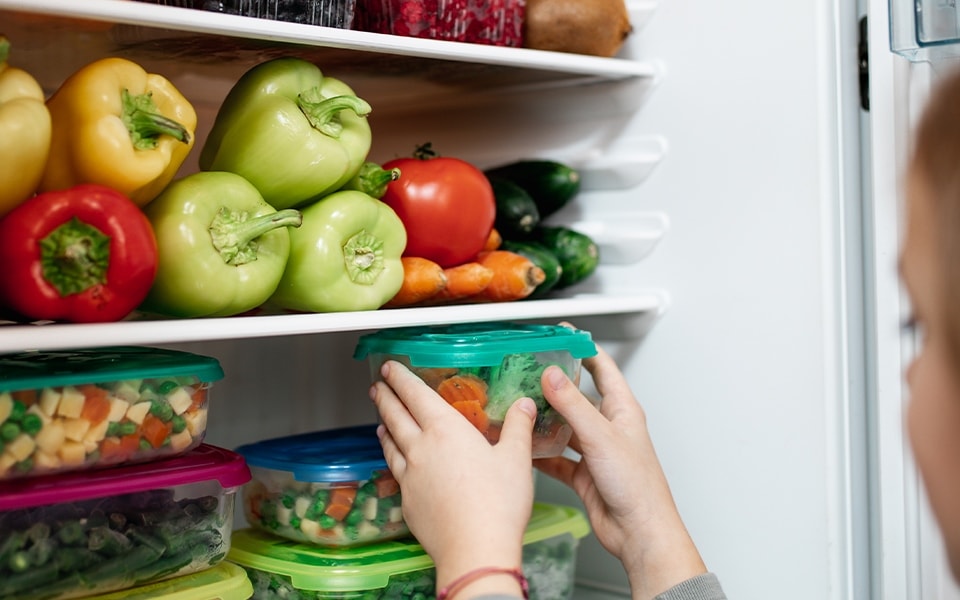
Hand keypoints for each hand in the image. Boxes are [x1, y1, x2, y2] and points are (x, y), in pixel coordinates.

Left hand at [370, 360, 537, 596]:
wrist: (475, 549)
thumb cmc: (497, 505)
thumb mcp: (516, 459)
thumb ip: (517, 428)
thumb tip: (525, 405)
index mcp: (446, 431)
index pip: (416, 395)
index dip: (401, 378)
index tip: (391, 367)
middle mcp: (422, 449)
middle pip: (395, 416)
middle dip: (385, 397)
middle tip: (379, 386)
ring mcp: (411, 476)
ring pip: (390, 443)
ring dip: (384, 426)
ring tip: (381, 419)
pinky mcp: (408, 501)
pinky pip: (395, 470)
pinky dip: (391, 457)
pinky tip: (395, 460)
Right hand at [534, 342, 706, 599]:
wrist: (639, 532)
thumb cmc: (638, 486)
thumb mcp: (601, 437)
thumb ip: (573, 405)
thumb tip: (552, 375)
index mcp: (622, 410)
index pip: (602, 368)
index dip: (583, 349)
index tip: (561, 335)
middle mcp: (608, 428)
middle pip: (578, 397)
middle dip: (554, 385)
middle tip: (527, 372)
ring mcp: (595, 451)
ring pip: (564, 427)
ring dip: (544, 420)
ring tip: (519, 408)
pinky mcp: (584, 474)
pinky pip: (557, 457)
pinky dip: (541, 453)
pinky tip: (525, 449)